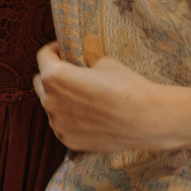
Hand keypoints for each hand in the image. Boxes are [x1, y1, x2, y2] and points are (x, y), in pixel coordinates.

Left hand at [33, 43, 185, 151]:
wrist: (148, 120)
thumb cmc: (128, 86)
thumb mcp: (105, 63)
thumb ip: (85, 64)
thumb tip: (83, 66)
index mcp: (54, 76)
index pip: (44, 57)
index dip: (55, 50)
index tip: (63, 50)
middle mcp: (49, 101)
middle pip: (41, 83)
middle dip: (53, 76)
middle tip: (72, 74)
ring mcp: (57, 124)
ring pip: (52, 106)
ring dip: (62, 100)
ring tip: (85, 98)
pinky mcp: (68, 140)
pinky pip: (63, 125)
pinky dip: (71, 119)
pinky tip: (91, 117)